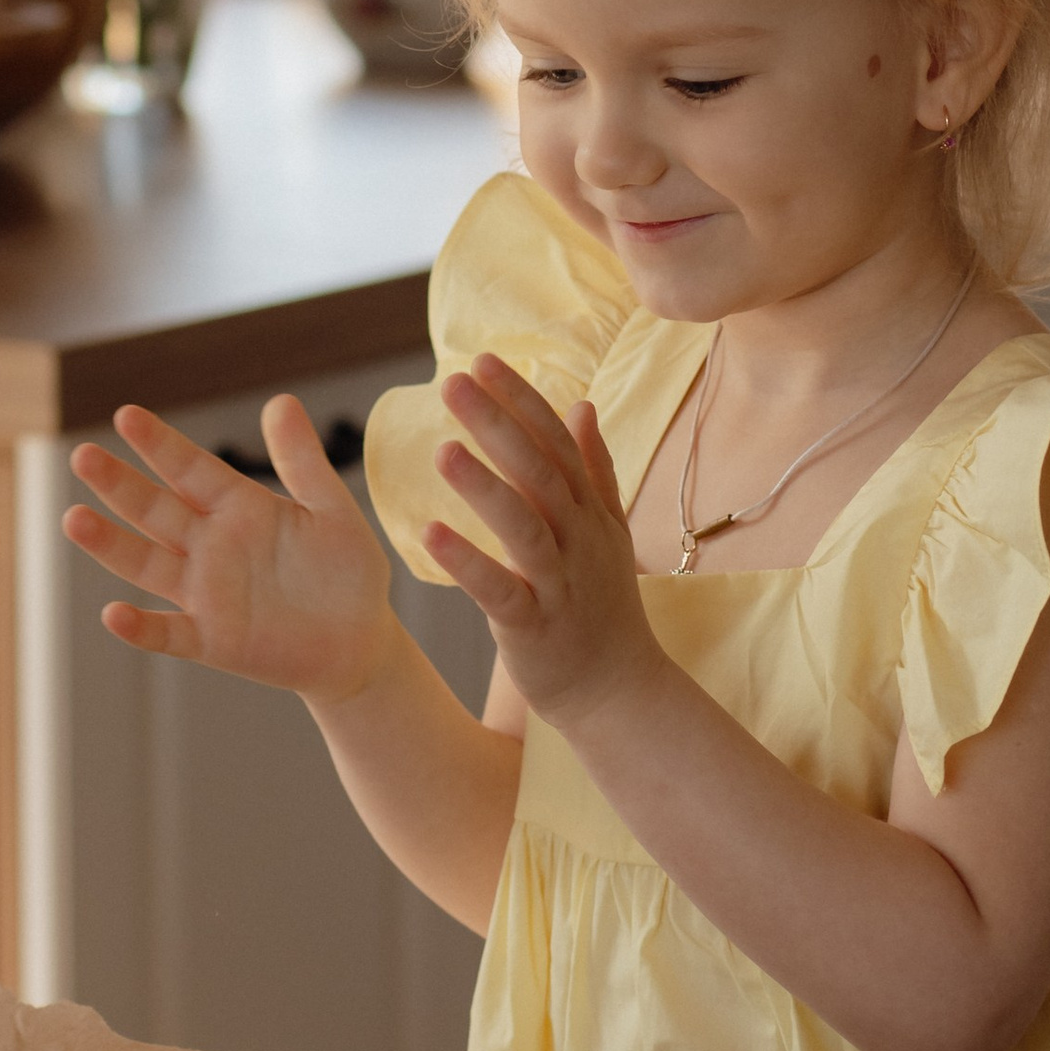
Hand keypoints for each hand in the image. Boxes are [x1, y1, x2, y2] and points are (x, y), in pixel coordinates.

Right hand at [63, 397, 397, 706]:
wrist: (361, 642)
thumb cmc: (346, 572)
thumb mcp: (330, 510)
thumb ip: (302, 462)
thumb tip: (281, 399)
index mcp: (237, 507)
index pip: (190, 469)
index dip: (161, 445)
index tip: (127, 415)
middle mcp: (211, 546)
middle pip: (155, 510)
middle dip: (119, 485)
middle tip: (83, 455)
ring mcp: (206, 594)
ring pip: (148, 564)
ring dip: (111, 546)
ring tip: (73, 519)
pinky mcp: (213, 641)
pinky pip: (170, 633)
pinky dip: (141, 627)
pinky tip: (114, 614)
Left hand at [427, 356, 661, 728]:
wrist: (619, 690)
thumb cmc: (603, 606)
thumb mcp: (607, 531)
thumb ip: (595, 468)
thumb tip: (582, 405)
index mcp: (588, 511)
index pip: (557, 441)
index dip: (521, 400)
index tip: (481, 360)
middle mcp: (578, 539)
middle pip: (540, 471)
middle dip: (497, 423)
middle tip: (453, 381)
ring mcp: (560, 584)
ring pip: (525, 527)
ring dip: (484, 487)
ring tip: (442, 450)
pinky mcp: (535, 628)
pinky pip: (500, 592)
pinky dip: (468, 563)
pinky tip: (430, 535)